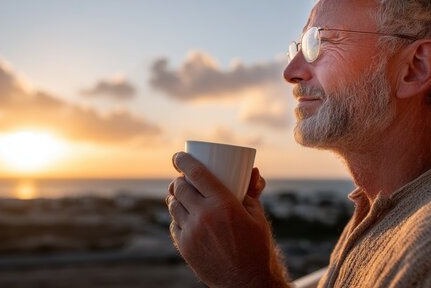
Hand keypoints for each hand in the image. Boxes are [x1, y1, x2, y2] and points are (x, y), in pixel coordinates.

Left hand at [166, 152, 289, 287]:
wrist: (247, 282)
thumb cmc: (257, 246)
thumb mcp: (257, 216)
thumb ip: (251, 191)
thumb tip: (252, 170)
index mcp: (223, 204)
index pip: (196, 173)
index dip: (183, 161)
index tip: (178, 156)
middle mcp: (204, 216)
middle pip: (180, 187)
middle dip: (179, 179)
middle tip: (183, 178)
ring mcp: (192, 232)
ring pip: (173, 205)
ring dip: (175, 195)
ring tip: (181, 194)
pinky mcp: (185, 247)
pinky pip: (174, 224)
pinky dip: (177, 216)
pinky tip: (183, 214)